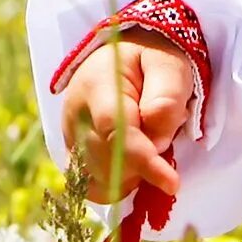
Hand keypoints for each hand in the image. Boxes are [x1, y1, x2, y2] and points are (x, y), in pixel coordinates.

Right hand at [58, 26, 191, 204]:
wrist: (125, 55)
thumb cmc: (151, 59)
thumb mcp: (169, 67)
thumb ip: (166, 101)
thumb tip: (157, 143)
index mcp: (98, 85)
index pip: (116, 133)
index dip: (144, 162)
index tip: (171, 183)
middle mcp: (74, 114)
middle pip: (108, 162)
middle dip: (143, 166)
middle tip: (166, 141)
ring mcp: (69, 135)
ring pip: (100, 180)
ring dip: (132, 176)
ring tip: (148, 145)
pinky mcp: (71, 152)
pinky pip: (91, 185)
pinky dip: (116, 185)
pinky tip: (133, 168)